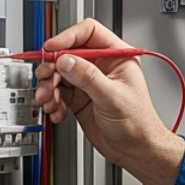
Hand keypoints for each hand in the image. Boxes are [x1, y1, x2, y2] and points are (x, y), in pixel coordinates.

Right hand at [31, 18, 184, 184]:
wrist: (135, 151)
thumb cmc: (138, 123)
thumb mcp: (112, 97)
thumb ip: (87, 77)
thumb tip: (66, 60)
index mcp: (117, 56)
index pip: (88, 33)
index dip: (68, 37)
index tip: (52, 48)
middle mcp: (101, 66)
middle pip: (68, 53)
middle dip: (53, 67)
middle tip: (47, 79)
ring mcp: (89, 82)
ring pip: (59, 73)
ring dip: (50, 87)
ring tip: (49, 99)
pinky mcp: (79, 98)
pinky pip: (58, 92)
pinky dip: (53, 101)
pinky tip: (56, 111)